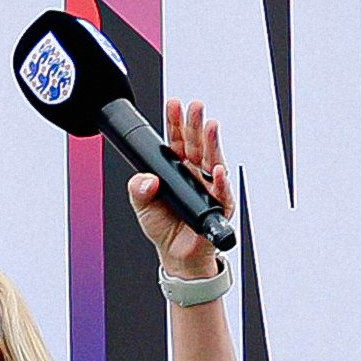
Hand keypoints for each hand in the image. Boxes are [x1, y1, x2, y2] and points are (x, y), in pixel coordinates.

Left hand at [128, 101, 233, 276]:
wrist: (177, 255)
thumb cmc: (162, 226)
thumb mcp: (142, 205)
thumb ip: (138, 189)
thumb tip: (146, 179)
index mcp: (176, 169)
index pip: (175, 141)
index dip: (174, 123)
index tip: (174, 105)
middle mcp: (194, 173)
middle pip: (196, 144)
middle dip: (195, 124)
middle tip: (195, 106)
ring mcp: (208, 187)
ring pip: (212, 160)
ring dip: (212, 143)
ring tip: (210, 125)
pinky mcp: (219, 205)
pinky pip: (221, 191)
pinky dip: (219, 181)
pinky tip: (216, 169)